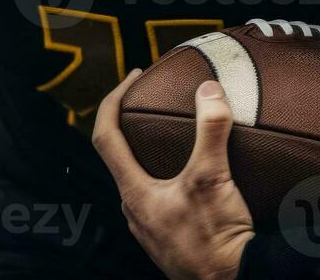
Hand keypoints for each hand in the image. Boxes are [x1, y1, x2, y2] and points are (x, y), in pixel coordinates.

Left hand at [93, 70, 254, 279]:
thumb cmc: (214, 240)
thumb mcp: (213, 178)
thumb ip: (211, 131)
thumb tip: (209, 90)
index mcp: (134, 192)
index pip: (105, 136)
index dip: (113, 100)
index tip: (133, 78)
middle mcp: (136, 210)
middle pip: (120, 156)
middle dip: (132, 122)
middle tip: (151, 98)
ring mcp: (151, 226)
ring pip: (141, 177)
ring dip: (151, 151)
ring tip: (174, 132)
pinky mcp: (170, 236)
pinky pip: (161, 195)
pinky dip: (168, 174)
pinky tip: (194, 173)